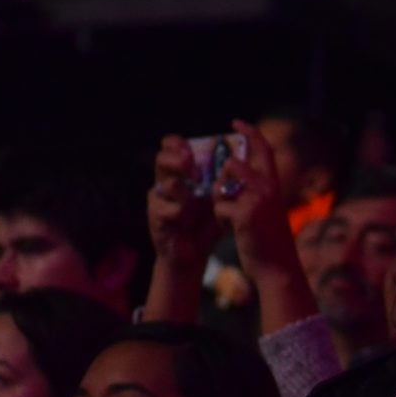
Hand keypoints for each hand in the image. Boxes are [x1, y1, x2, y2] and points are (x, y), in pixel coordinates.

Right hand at [148, 135, 223, 274]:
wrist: (193, 253)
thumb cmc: (206, 222)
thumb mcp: (218, 198)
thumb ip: (225, 179)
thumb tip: (241, 157)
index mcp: (180, 172)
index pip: (170, 145)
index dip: (178, 143)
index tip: (192, 149)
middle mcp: (165, 180)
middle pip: (162, 158)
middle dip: (179, 160)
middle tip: (195, 171)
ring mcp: (158, 197)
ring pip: (168, 183)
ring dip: (187, 192)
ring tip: (197, 204)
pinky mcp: (155, 215)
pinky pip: (170, 208)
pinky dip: (183, 214)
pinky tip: (188, 222)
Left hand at [211, 121, 302, 289]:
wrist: (278, 268)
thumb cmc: (269, 242)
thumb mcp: (266, 211)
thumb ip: (255, 192)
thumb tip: (233, 174)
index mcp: (273, 184)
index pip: (263, 148)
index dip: (249, 132)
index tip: (236, 122)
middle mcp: (268, 187)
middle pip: (232, 164)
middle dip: (221, 181)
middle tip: (226, 201)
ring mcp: (257, 199)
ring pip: (221, 185)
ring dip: (219, 202)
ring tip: (231, 220)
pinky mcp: (245, 214)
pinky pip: (219, 208)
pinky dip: (220, 221)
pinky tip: (232, 231)